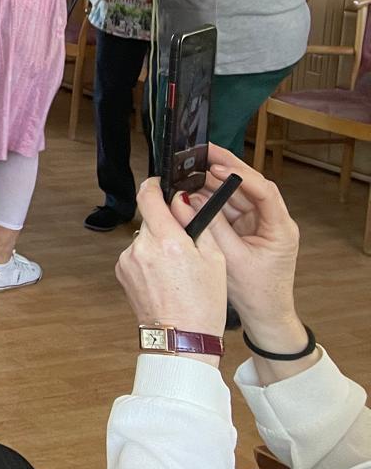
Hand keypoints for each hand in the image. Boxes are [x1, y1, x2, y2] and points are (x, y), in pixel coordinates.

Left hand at [115, 179, 227, 356]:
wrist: (181, 339)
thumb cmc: (204, 303)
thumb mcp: (214, 259)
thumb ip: (195, 223)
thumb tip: (181, 200)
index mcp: (167, 240)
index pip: (149, 196)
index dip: (154, 186)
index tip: (161, 185)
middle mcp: (141, 246)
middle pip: (149, 219)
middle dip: (165, 224)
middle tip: (184, 244)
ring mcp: (127, 259)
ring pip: (143, 238)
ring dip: (156, 244)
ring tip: (176, 269)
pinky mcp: (120, 271)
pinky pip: (135, 254)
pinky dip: (147, 259)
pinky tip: (163, 277)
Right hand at [192, 152, 302, 352]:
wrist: (266, 316)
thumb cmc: (256, 293)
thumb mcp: (231, 259)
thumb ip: (211, 227)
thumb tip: (189, 200)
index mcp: (280, 228)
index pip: (264, 191)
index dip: (240, 175)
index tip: (216, 165)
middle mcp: (273, 221)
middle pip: (251, 186)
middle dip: (227, 168)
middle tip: (202, 152)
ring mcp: (260, 224)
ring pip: (238, 194)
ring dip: (216, 183)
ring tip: (192, 170)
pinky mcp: (248, 229)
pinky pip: (229, 207)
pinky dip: (213, 199)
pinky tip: (195, 191)